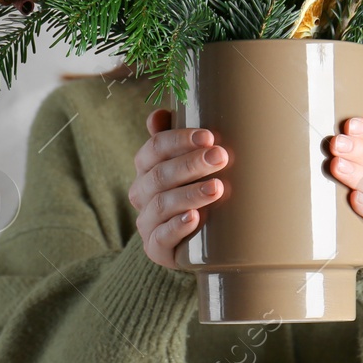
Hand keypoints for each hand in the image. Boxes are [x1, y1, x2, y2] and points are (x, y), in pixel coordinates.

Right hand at [129, 108, 226, 269]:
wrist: (199, 241)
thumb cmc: (196, 189)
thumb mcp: (189, 161)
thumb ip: (176, 136)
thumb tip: (158, 113)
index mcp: (146, 167)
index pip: (154, 148)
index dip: (179, 140)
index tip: (209, 137)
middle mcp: (141, 193)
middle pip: (160, 175)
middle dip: (191, 164)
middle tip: (221, 157)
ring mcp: (147, 222)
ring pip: (162, 205)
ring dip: (190, 194)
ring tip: (217, 188)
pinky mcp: (156, 249)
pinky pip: (161, 238)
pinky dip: (177, 227)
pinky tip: (194, 218)